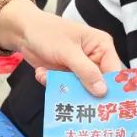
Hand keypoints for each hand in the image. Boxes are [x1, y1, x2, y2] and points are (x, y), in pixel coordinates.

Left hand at [0, 0, 122, 96]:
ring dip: (64, 88)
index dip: (111, 89)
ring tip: (49, 78)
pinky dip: (53, 84)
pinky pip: (66, 89)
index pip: (114, 72)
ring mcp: (80, 68)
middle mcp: (94, 59)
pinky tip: (42, 72)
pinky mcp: (66, 75)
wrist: (22, 31)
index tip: (103, 105)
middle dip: (85, 92)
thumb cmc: (47, 32)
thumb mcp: (67, 51)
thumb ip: (85, 71)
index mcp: (102, 47)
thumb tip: (103, 91)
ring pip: (81, 90)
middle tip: (74, 100)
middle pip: (99, 85)